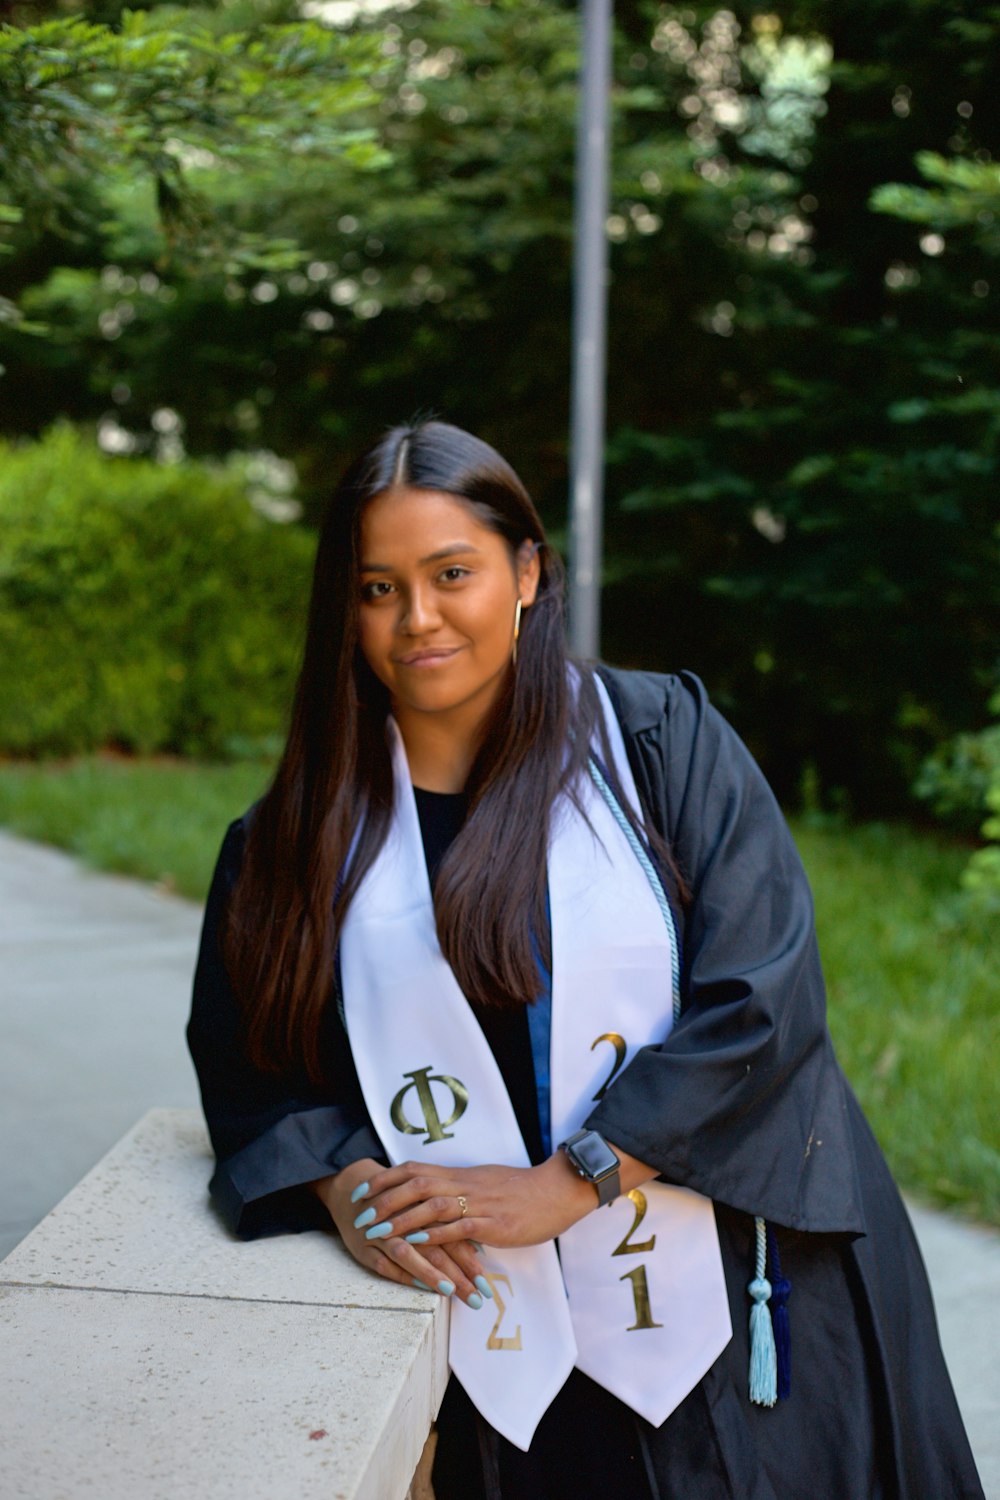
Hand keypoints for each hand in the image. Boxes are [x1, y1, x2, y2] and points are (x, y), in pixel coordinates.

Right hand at [309, 1159, 488, 1310]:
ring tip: (451, 1292)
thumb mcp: (422, 1208)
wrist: (354, 1190)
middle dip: (458, 1275)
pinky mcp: (365, 1248)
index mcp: (425, 1209)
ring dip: (432, 1274)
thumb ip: (447, 1225)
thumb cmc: (397, 1203)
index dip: (472, 1263)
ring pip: (410, 1253)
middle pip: (436, 1248)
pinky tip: (420, 1286)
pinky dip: (402, 1273)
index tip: (488, 1287)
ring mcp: (383, 1235)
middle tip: (478, 1299)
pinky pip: (385, 1263)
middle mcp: (406, 1221)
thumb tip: (480, 1246)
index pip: (453, 1239)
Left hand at [356, 1152, 599, 1251]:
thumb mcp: (485, 1183)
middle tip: (360, 1215)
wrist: (557, 1191)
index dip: (385, 1178)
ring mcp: (479, 1203)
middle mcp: (465, 1184)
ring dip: (401, 1218)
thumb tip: (436, 1196)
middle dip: (385, 1199)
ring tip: (378, 1232)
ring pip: (432, 1205)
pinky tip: (416, 1243)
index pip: (415, 1168)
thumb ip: (460, 1189)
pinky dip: (434, 1235)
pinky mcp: (493, 1223)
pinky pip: (458, 1228)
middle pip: (416, 1183)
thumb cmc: (522, 1190)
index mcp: (461, 1174)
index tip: (362, 1190)